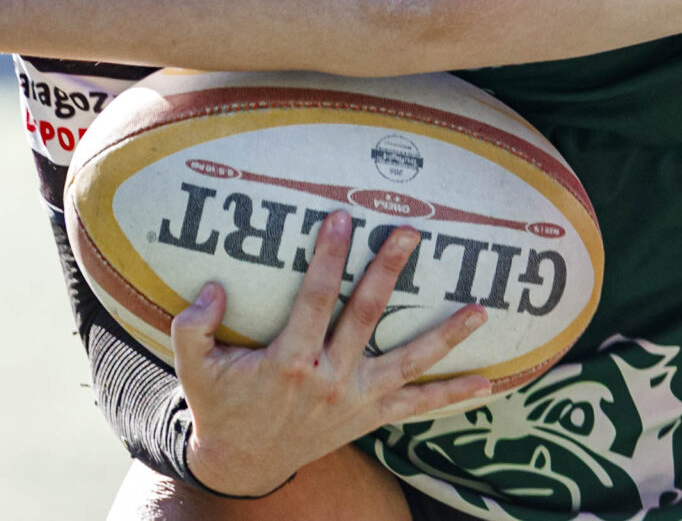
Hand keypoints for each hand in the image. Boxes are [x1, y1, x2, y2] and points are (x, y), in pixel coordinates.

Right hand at [176, 213, 491, 498]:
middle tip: (410, 232)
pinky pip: (417, 407)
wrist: (243, 463)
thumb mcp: (194, 368)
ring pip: (408, 363)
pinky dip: (452, 396)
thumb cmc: (221, 405)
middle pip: (367, 316)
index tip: (342, 217)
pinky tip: (487, 384)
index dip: (329, 256)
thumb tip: (213, 289)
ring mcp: (355, 401)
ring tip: (480, 311)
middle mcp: (329, 380)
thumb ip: (193, 327)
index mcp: (290, 362)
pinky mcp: (370, 417)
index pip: (317, 297)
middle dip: (389, 271)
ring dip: (446, 336)